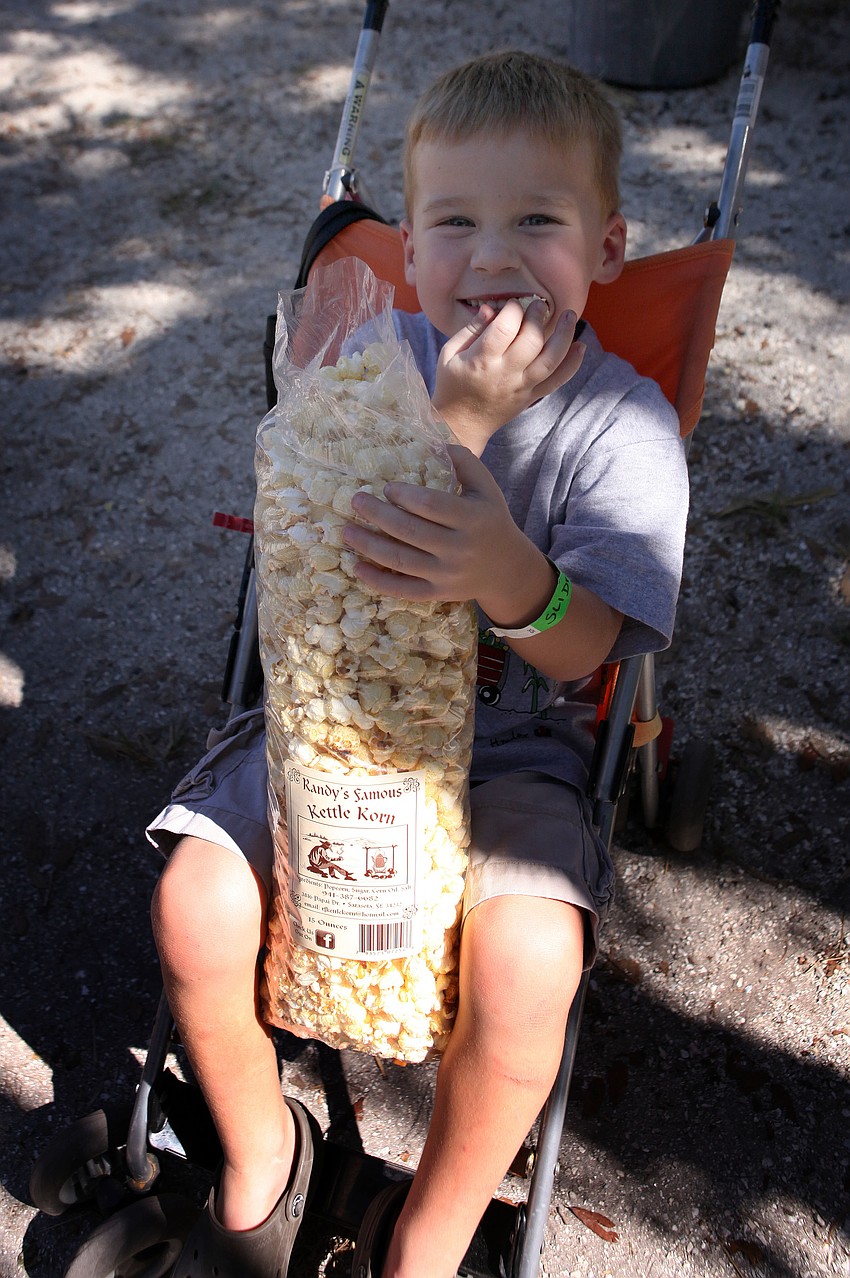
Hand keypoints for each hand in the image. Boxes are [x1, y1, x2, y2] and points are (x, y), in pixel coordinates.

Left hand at [343, 445, 536, 605]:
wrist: (507, 569)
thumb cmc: (490, 521)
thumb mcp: (487, 489)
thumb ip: (464, 463)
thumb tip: (432, 440)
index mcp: (472, 518)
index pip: (431, 505)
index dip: (404, 496)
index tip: (386, 488)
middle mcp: (459, 549)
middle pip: (410, 531)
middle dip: (378, 515)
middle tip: (356, 501)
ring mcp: (447, 575)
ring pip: (400, 561)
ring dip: (369, 546)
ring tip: (347, 531)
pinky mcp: (437, 593)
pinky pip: (403, 589)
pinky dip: (377, 580)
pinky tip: (357, 566)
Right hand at [433, 301, 585, 454]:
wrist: (461, 425)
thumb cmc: (452, 384)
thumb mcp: (450, 354)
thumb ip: (470, 329)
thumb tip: (491, 308)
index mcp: (481, 361)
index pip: (504, 328)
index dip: (513, 309)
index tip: (513, 303)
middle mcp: (504, 374)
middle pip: (531, 341)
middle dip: (539, 316)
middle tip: (539, 304)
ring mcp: (521, 387)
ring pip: (550, 360)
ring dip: (564, 335)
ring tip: (570, 316)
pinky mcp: (531, 396)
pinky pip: (556, 381)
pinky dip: (572, 365)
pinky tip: (581, 346)